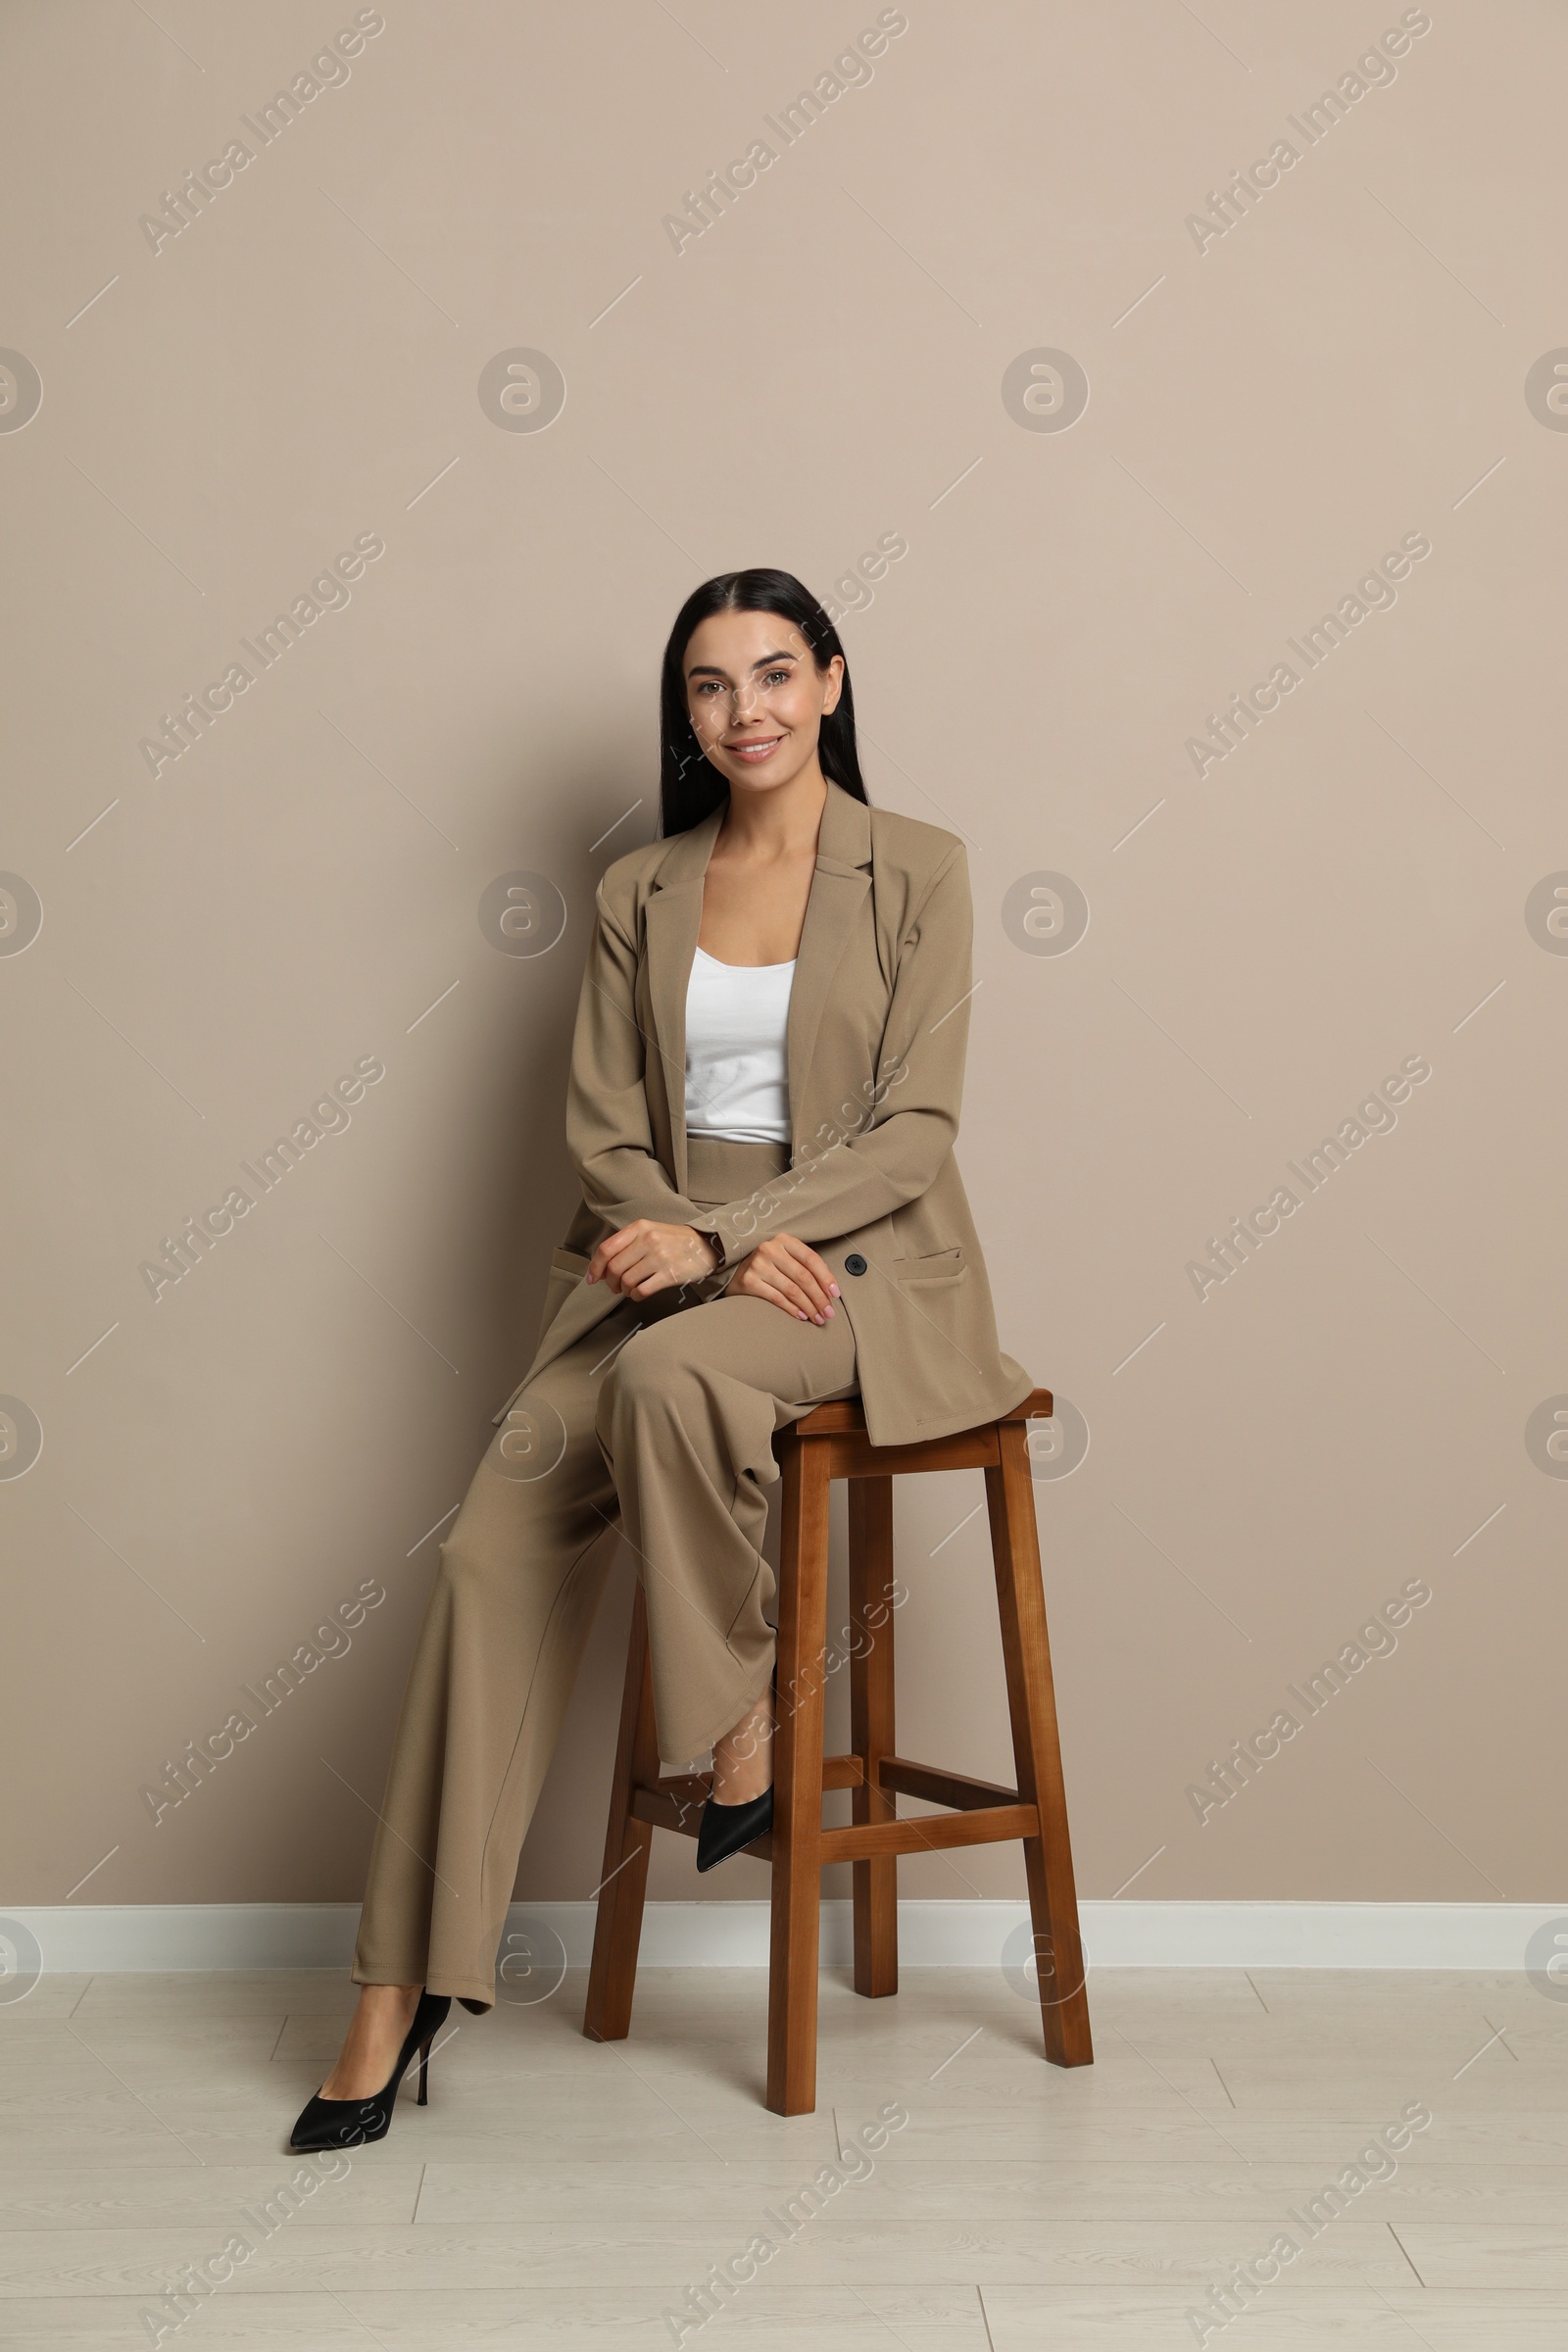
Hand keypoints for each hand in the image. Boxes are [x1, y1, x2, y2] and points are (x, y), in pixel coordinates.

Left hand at [586, 1220, 718, 1298]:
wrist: (706, 1245)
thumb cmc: (673, 1240)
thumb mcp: (649, 1231)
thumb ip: (626, 1244)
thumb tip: (600, 1267)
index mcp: (639, 1228)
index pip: (606, 1249)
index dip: (595, 1267)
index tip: (592, 1278)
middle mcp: (648, 1240)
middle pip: (614, 1268)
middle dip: (610, 1282)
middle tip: (614, 1287)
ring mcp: (660, 1257)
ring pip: (626, 1281)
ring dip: (624, 1290)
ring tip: (629, 1289)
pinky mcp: (669, 1274)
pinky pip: (642, 1290)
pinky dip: (636, 1296)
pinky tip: (639, 1293)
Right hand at [727, 1232, 840, 1323]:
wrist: (732, 1272)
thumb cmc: (766, 1267)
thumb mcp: (784, 1257)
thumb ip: (804, 1266)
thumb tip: (830, 1289)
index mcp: (783, 1240)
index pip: (811, 1259)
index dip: (826, 1278)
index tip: (835, 1294)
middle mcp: (770, 1249)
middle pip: (803, 1277)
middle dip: (820, 1298)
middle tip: (829, 1313)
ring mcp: (758, 1265)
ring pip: (792, 1290)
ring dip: (809, 1307)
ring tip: (817, 1318)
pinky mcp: (749, 1281)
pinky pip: (777, 1298)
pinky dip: (793, 1309)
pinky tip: (801, 1316)